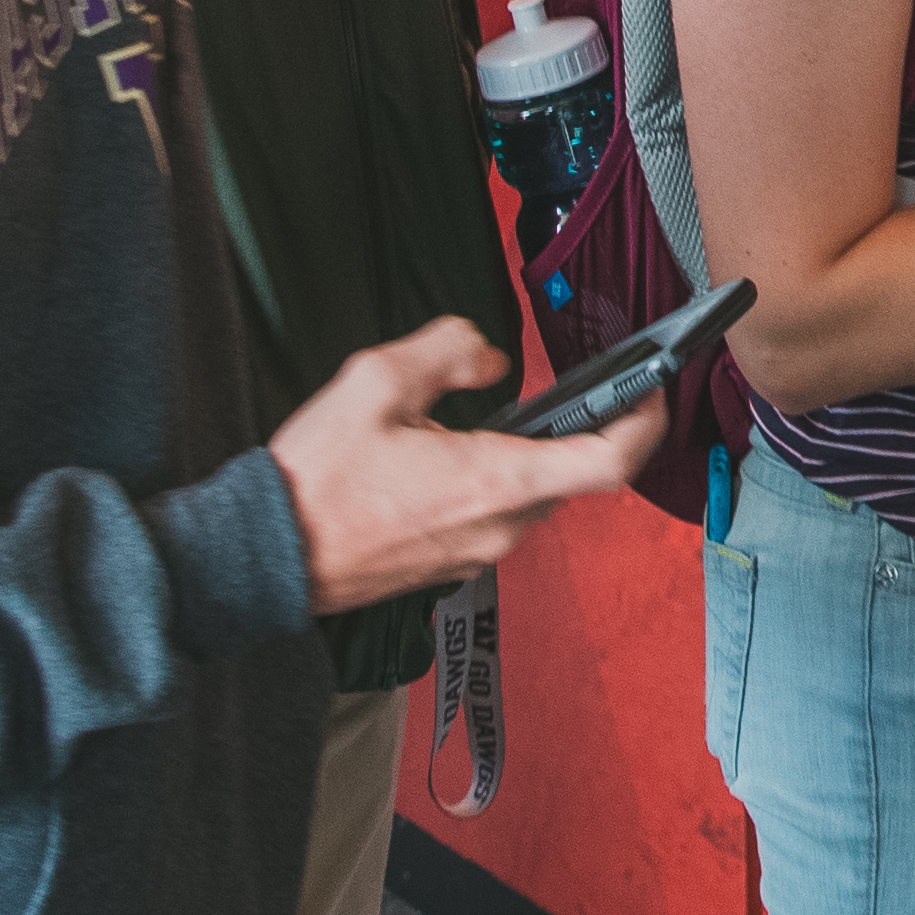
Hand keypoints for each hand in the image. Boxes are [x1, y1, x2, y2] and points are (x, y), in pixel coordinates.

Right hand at [267, 315, 656, 613]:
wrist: (261, 558)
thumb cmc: (315, 479)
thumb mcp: (375, 380)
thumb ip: (447, 350)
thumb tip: (491, 357)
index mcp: (497, 480)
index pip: (611, 461)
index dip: (645, 419)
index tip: (653, 385)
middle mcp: (500, 526)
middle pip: (576, 475)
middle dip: (585, 427)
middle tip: (578, 382)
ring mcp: (477, 552)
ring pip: (535, 494)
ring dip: (535, 454)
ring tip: (505, 411)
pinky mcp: (452, 564)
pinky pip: (498, 515)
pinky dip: (499, 478)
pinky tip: (458, 450)